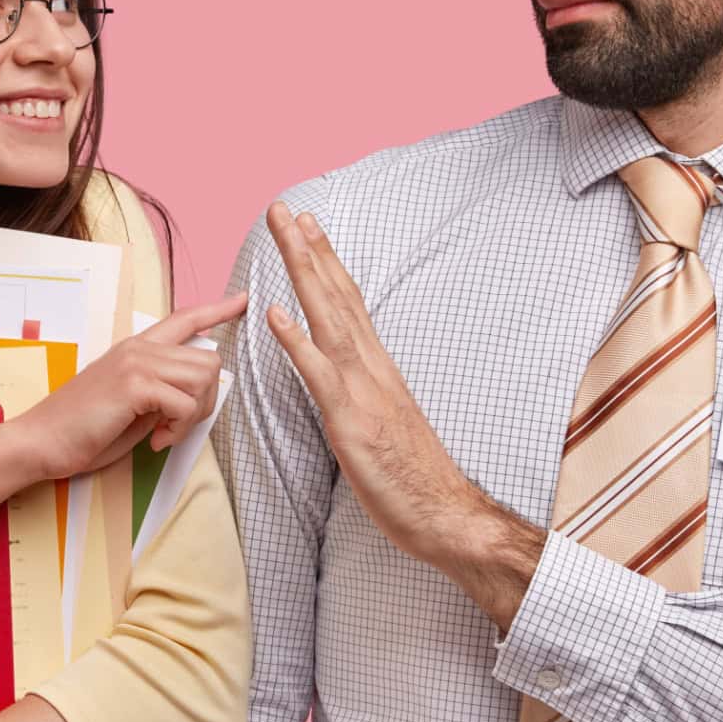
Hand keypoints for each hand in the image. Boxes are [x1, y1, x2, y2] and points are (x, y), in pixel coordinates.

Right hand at [11, 292, 247, 481]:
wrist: (41, 440)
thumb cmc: (82, 429)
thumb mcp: (129, 404)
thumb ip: (159, 392)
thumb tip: (192, 395)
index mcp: (136, 348)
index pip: (184, 318)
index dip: (217, 309)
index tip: (242, 300)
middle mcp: (139, 348)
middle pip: (208, 359)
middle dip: (206, 399)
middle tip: (178, 425)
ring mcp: (136, 363)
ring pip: (203, 377)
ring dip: (193, 414)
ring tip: (164, 432)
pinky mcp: (134, 385)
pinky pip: (185, 403)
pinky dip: (178, 429)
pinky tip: (155, 440)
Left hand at [261, 203, 540, 601]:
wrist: (446, 514)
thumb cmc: (413, 477)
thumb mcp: (383, 424)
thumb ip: (361, 393)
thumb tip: (339, 376)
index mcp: (377, 368)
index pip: (348, 302)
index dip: (326, 262)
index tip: (307, 227)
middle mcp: (372, 367)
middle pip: (337, 295)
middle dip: (309, 249)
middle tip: (286, 207)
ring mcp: (363, 390)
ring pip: (329, 317)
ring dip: (304, 271)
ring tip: (285, 232)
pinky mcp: (352, 420)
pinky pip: (320, 374)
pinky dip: (297, 341)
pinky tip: (276, 313)